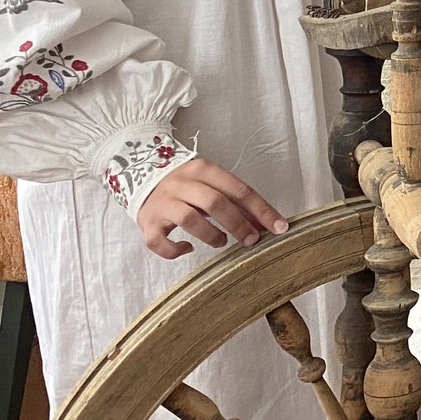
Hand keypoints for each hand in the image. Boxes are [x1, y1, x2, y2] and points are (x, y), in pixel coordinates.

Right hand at [137, 158, 288, 259]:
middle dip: (238, 224)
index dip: (262, 210)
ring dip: (211, 235)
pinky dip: (174, 250)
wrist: (140, 175)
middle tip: (252, 240)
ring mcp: (163, 202)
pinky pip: (158, 241)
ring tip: (221, 242)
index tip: (280, 227)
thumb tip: (268, 224)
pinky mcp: (148, 221)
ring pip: (189, 219)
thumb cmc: (188, 186)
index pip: (239, 189)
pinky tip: (187, 248)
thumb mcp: (214, 185)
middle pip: (215, 202)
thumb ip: (238, 203)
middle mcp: (182, 183)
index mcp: (204, 169)